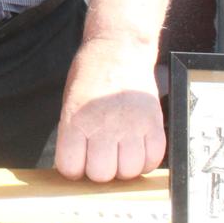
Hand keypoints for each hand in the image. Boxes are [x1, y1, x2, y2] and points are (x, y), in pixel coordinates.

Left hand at [53, 36, 164, 181]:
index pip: (71, 167)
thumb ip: (72, 135)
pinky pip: (152, 159)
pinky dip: (145, 161)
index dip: (74, 169)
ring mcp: (131, 125)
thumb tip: (76, 168)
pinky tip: (137, 149)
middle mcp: (103, 125)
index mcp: (76, 120)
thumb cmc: (90, 76)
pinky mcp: (153, 123)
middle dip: (99, 171)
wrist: (119, 48)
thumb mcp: (70, 103)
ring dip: (123, 168)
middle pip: (101, 175)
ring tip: (119, 153)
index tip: (77, 161)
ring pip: (128, 171)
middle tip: (100, 156)